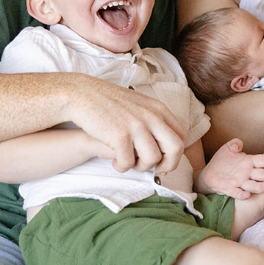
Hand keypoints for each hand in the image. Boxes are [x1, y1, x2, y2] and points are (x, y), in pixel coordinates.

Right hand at [67, 79, 185, 174]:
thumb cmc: (108, 102)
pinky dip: (122, 167)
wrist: (82, 94)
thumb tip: (164, 148)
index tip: (163, 161)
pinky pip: (128, 162)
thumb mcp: (139, 105)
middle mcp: (151, 116)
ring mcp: (136, 126)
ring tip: (128, 162)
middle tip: (154, 170)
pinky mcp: (119, 135)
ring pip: (152, 159)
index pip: (181, 135)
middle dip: (167, 165)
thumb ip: (153, 121)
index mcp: (158, 109)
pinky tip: (115, 161)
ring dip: (140, 167)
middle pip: (176, 148)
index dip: (175, 153)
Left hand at [199, 138, 263, 199]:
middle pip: (262, 174)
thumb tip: (239, 142)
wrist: (210, 173)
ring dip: (260, 187)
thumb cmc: (222, 161)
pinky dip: (242, 195)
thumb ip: (234, 144)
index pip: (261, 160)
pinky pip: (238, 193)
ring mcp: (240, 182)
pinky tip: (246, 194)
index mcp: (249, 162)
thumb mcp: (228, 149)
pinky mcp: (231, 189)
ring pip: (253, 186)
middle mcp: (247, 173)